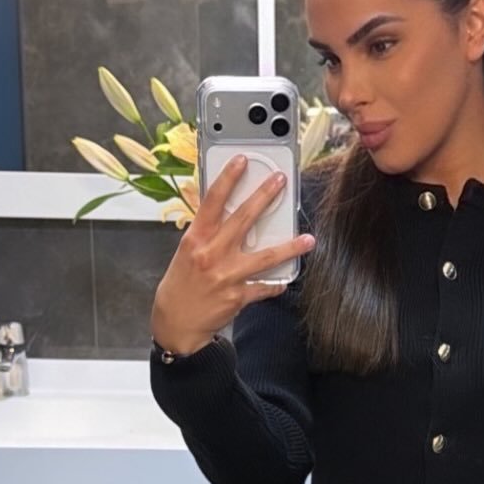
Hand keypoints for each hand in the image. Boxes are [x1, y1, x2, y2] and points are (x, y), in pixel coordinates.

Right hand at [151, 155, 315, 353]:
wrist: (176, 323)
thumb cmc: (181, 284)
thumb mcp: (187, 252)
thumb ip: (207, 233)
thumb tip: (228, 210)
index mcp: (195, 239)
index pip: (212, 202)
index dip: (227, 179)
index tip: (242, 161)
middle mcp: (211, 254)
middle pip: (243, 220)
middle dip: (264, 197)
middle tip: (281, 182)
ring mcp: (226, 276)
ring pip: (265, 256)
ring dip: (290, 247)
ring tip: (308, 239)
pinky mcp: (238, 296)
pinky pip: (264, 286)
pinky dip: (276, 283)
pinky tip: (285, 279)